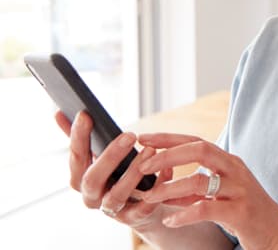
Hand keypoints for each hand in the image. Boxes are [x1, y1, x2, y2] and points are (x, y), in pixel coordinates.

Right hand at [54, 111, 173, 230]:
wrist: (142, 208)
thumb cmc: (118, 175)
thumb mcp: (100, 156)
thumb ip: (82, 138)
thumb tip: (58, 112)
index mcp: (81, 179)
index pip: (75, 157)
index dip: (77, 137)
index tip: (85, 114)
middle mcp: (91, 197)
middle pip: (92, 179)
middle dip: (110, 156)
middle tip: (129, 134)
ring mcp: (112, 210)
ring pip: (117, 194)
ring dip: (133, 172)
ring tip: (151, 151)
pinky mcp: (134, 219)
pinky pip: (144, 207)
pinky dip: (156, 187)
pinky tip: (166, 170)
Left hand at [137, 133, 277, 249]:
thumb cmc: (248, 213)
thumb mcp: (220, 196)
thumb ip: (195, 190)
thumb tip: (163, 188)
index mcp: (230, 162)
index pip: (196, 141)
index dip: (169, 138)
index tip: (144, 138)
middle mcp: (236, 170)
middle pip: (200, 150)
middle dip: (167, 155)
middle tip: (143, 165)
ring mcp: (239, 190)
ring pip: (199, 181)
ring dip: (169, 188)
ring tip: (149, 197)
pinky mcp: (240, 212)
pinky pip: (205, 209)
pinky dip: (183, 215)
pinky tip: (169, 221)